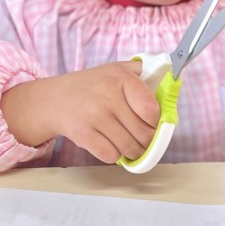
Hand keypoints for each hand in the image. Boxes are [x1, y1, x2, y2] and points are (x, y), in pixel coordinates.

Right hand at [45, 62, 159, 163]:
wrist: (54, 99)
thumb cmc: (91, 86)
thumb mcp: (115, 70)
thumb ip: (142, 73)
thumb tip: (169, 80)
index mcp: (120, 78)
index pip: (151, 109)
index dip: (156, 121)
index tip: (153, 123)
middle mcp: (107, 96)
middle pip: (143, 133)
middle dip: (147, 141)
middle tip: (145, 141)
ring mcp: (94, 116)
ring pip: (129, 147)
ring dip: (134, 151)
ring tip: (131, 146)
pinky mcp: (82, 134)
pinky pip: (110, 155)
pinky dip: (114, 155)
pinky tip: (111, 145)